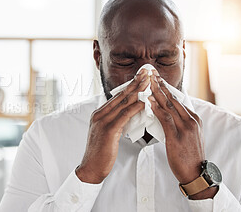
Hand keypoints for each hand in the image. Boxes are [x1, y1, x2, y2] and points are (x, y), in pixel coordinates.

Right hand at [76, 69, 149, 183]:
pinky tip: (145, 102)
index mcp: (99, 114)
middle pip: (120, 96)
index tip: (141, 76)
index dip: (130, 86)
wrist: (91, 168)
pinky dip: (135, 107)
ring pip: (123, 103)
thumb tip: (131, 114)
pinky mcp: (108, 130)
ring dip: (137, 91)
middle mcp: (99, 115)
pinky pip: (124, 116)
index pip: (117, 97)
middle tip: (146, 72)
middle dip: (135, 83)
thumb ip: (117, 122)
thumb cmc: (101, 153)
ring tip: (149, 82)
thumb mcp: (108, 133)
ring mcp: (102, 122)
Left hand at [149, 73, 216, 198]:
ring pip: (169, 105)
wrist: (195, 173)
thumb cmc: (188, 157)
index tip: (157, 78)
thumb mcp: (187, 136)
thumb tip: (166, 115)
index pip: (177, 100)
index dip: (166, 88)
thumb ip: (179, 124)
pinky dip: (156, 108)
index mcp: (193, 119)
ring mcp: (185, 127)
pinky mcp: (177, 136)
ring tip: (148, 82)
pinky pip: (165, 118)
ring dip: (157, 92)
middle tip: (151, 73)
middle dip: (161, 85)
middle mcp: (191, 120)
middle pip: (173, 98)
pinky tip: (148, 101)